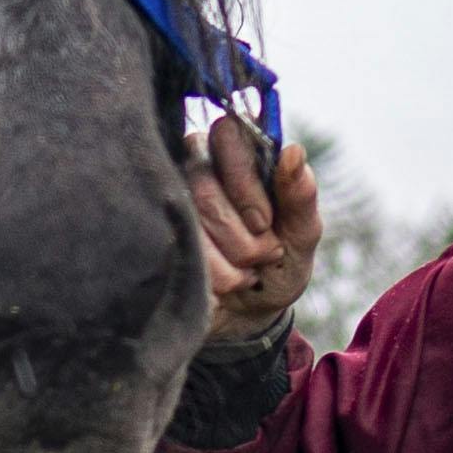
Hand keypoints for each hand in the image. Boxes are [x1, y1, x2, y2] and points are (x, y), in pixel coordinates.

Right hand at [188, 115, 320, 347]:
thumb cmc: (275, 267)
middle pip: (205, 185)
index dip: (244, 181)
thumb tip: (293, 153)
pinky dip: (212, 275)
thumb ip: (301, 196)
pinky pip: (177, 248)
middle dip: (242, 233)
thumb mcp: (301, 235)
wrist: (247, 318)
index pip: (226, 135)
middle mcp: (192, 169)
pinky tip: (222, 285)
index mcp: (233, 156)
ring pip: (190, 220)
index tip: (264, 220)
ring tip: (245, 273)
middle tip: (261, 254)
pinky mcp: (151, 236)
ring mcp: (166, 203)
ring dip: (229, 258)